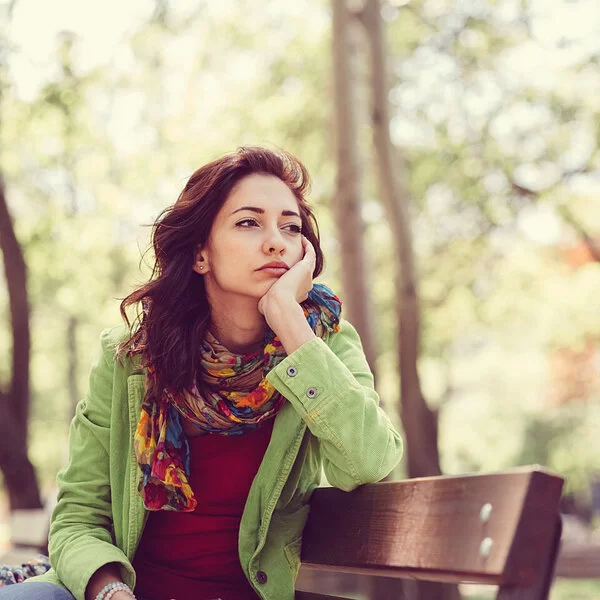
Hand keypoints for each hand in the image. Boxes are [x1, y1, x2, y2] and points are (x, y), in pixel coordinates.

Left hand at [257, 236, 316, 352]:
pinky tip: (301, 238)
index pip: (298, 284)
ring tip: (301, 242)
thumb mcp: (268, 304)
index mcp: (298, 295)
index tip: (286, 270)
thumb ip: (266, 302)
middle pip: (306, 272)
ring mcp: (308, 276)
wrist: (279, 303)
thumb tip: (261, 303)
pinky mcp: (306, 267)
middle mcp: (306, 285)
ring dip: (306, 252)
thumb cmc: (271, 307)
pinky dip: (307, 246)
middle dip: (301, 262)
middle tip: (296, 252)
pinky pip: (310, 253)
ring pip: (310, 261)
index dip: (293, 277)